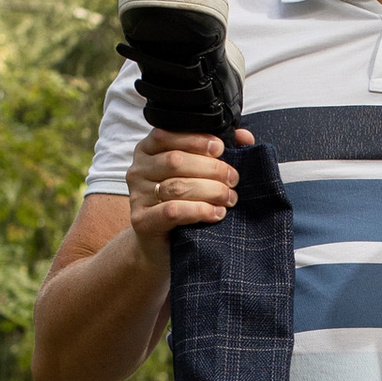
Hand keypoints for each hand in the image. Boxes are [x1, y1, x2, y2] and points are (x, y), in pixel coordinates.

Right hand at [125, 124, 250, 248]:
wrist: (162, 245)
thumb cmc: (183, 202)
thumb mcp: (197, 173)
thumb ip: (217, 151)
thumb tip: (244, 137)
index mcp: (148, 150)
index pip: (167, 135)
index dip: (196, 139)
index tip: (220, 148)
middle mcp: (138, 170)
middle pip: (175, 161)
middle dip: (211, 168)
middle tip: (233, 179)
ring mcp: (137, 196)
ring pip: (177, 186)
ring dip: (210, 191)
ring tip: (230, 198)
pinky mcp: (141, 220)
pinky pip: (172, 211)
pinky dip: (199, 211)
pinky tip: (216, 213)